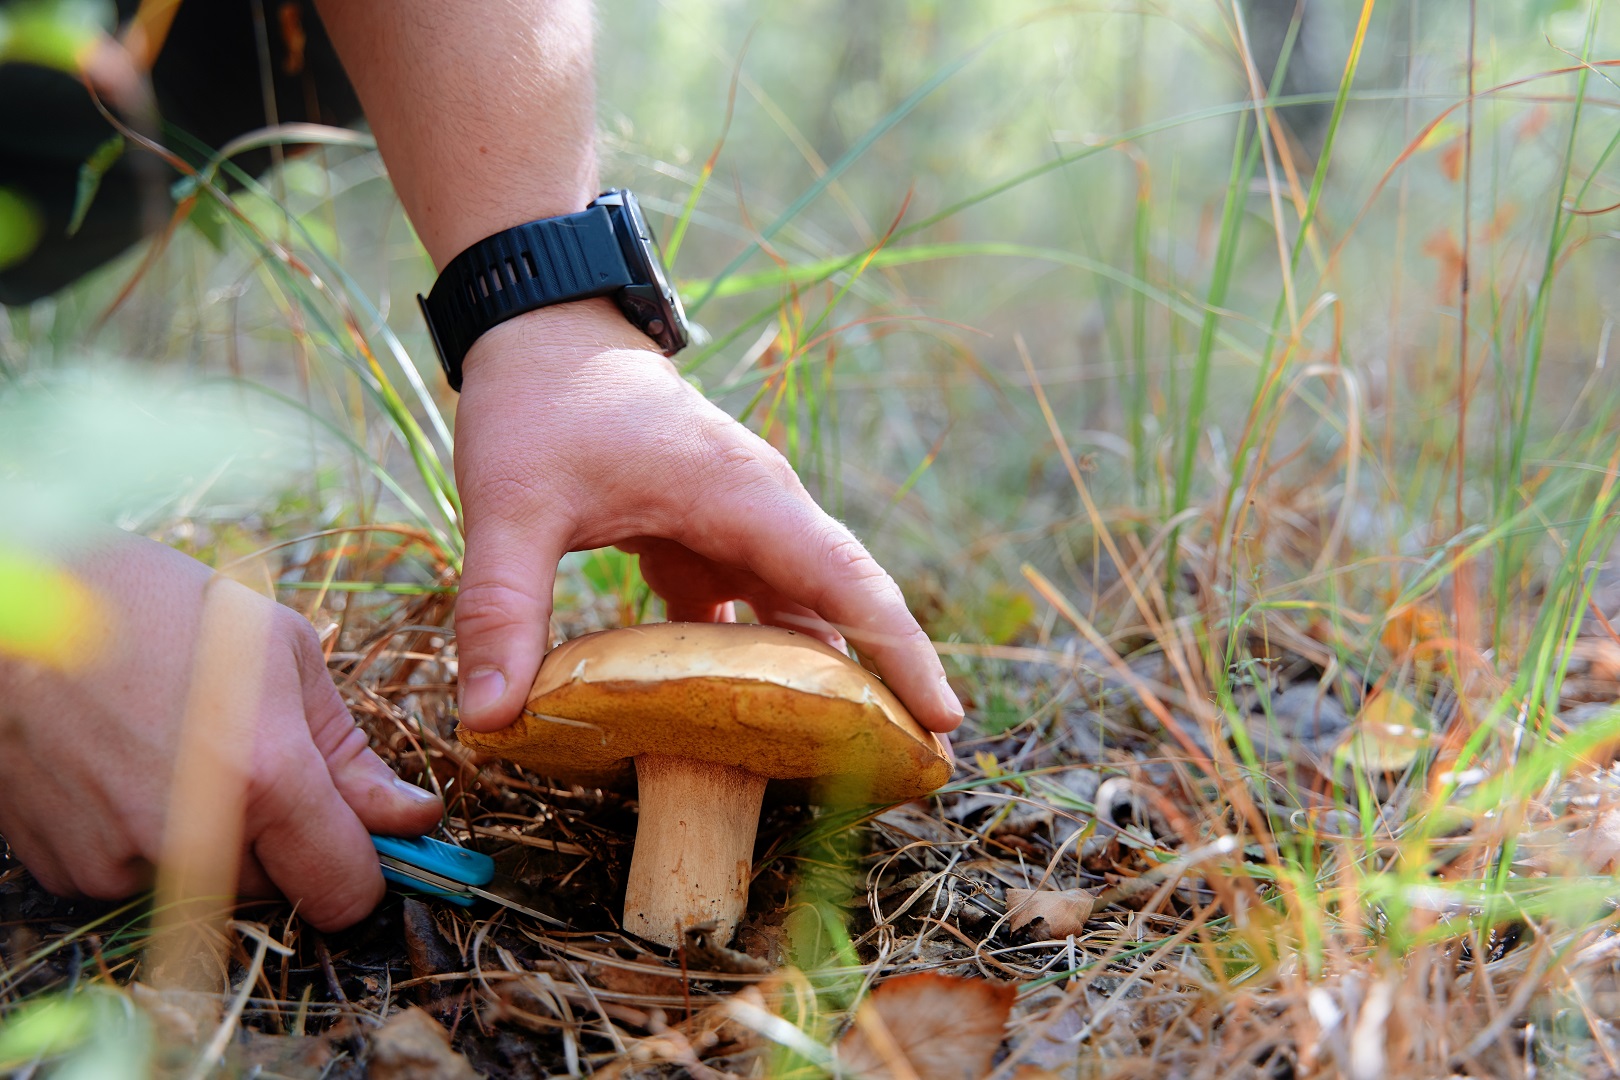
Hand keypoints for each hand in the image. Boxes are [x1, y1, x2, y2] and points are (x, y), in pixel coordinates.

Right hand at [0, 533, 442, 928]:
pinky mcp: (65, 871)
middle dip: (293, 840)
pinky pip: (146, 879)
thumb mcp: (281, 651)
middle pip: (284, 889)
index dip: (369, 866)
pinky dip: (157, 840)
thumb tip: (412, 817)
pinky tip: (136, 768)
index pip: (347, 892)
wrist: (12, 599)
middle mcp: (190, 838)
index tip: (371, 834)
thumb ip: (349, 752)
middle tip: (263, 757)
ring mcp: (119, 863)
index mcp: (261, 778)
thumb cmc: (155, 605)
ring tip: (190, 748)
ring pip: (216, 888)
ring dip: (226, 840)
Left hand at [449, 299, 963, 734]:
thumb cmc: (540, 402)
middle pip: (846, 609)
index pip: (847, 583)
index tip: (944, 721)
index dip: (901, 655)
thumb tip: (489, 718)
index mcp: (743, 497)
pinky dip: (761, 670)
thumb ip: (503, 607)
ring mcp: (739, 528)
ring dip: (827, 686)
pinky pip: (753, 617)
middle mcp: (761, 514)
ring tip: (852, 772)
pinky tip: (752, 731)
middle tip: (920, 773)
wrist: (543, 332)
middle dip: (887, 686)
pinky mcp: (708, 542)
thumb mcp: (511, 503)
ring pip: (803, 617)